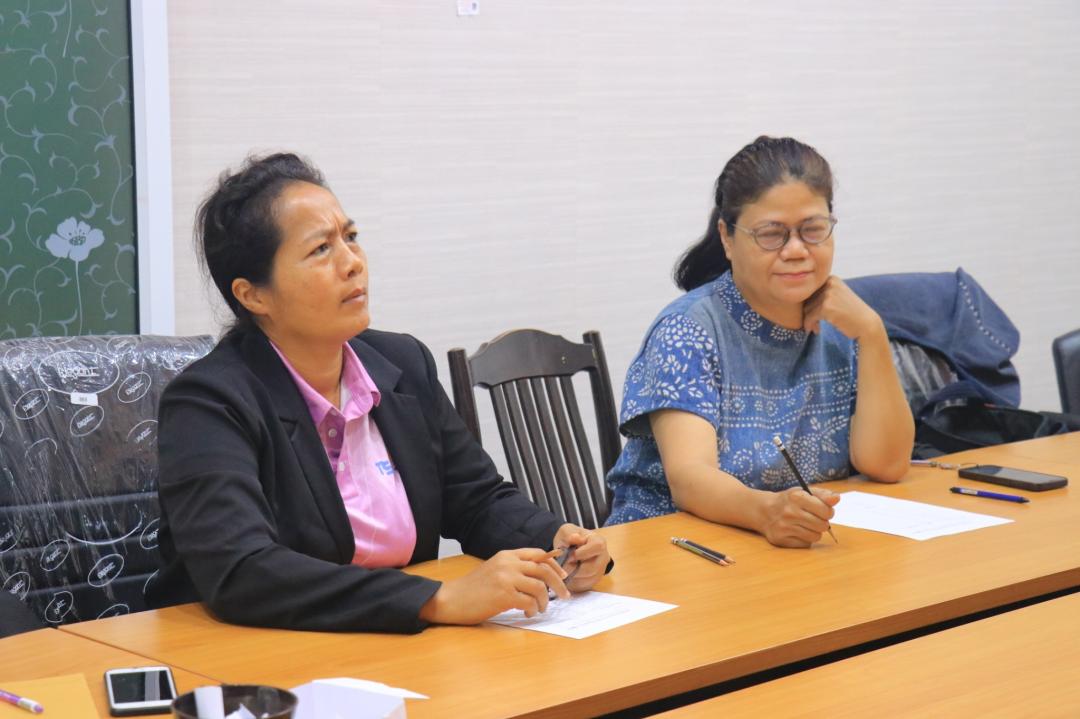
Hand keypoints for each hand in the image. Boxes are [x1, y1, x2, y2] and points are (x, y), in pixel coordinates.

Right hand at [418, 548, 568, 624]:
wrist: (450, 599)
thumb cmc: (473, 588)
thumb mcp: (494, 569)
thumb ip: (514, 568)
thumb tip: (540, 576)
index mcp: (507, 555)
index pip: (539, 554)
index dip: (555, 565)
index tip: (563, 576)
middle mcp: (508, 563)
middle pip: (544, 569)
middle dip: (559, 583)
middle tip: (565, 595)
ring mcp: (506, 579)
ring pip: (539, 587)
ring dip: (545, 601)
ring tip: (540, 609)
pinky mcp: (503, 596)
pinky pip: (529, 602)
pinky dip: (533, 610)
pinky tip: (528, 613)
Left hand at [552, 523, 609, 592]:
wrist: (570, 546)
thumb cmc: (569, 537)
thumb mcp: (567, 531)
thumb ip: (569, 535)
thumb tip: (574, 538)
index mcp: (599, 542)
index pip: (596, 547)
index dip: (582, 553)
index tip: (569, 555)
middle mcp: (604, 557)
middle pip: (591, 568)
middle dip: (574, 568)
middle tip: (562, 565)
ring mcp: (600, 571)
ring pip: (587, 579)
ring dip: (572, 577)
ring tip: (563, 570)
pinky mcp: (594, 581)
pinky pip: (584, 586)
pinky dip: (573, 583)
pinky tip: (566, 576)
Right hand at [759, 487, 840, 547]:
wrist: (765, 511)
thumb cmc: (789, 501)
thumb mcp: (804, 493)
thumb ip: (823, 495)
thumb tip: (837, 498)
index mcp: (796, 497)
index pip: (825, 510)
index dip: (828, 512)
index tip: (823, 511)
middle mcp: (789, 512)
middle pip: (822, 525)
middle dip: (822, 522)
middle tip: (814, 518)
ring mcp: (784, 527)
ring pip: (815, 536)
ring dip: (814, 531)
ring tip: (806, 525)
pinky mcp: (781, 540)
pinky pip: (806, 544)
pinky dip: (805, 539)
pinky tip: (797, 531)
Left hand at [802, 276, 882, 340]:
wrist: (866, 324)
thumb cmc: (851, 313)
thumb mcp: (838, 296)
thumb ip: (821, 293)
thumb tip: (796, 298)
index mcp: (831, 278)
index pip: (809, 290)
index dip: (810, 304)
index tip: (815, 314)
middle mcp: (829, 283)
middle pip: (806, 299)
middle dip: (809, 313)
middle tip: (815, 323)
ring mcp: (828, 294)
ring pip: (806, 309)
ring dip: (810, 321)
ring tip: (817, 327)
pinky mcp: (826, 306)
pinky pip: (809, 317)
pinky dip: (810, 325)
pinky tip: (817, 330)